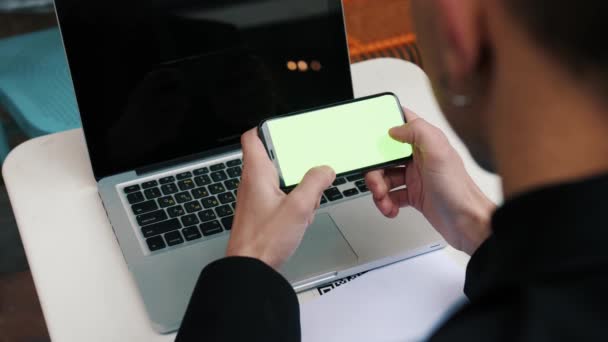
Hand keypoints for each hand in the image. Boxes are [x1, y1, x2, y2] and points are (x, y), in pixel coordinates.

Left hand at [226, 129, 335, 268]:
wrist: (249, 269)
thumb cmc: (263, 241)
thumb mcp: (298, 207)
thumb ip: (314, 184)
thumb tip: (325, 169)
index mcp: (256, 173)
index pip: (252, 137)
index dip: (267, 128)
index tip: (285, 128)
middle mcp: (251, 182)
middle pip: (271, 158)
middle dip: (293, 163)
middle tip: (307, 169)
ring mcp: (254, 198)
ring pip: (278, 179)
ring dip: (295, 185)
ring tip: (306, 200)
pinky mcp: (260, 213)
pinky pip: (278, 197)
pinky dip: (292, 201)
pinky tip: (301, 215)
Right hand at [366, 109, 494, 254]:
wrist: (467, 224)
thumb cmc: (458, 190)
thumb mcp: (439, 153)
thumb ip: (418, 131)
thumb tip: (395, 128)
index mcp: (426, 143)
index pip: (403, 124)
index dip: (385, 125)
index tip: (371, 137)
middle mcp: (420, 158)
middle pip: (386, 156)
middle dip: (375, 169)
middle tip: (375, 182)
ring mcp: (416, 178)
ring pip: (386, 177)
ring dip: (379, 189)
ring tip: (383, 199)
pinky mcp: (414, 196)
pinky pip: (391, 196)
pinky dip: (386, 203)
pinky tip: (391, 208)